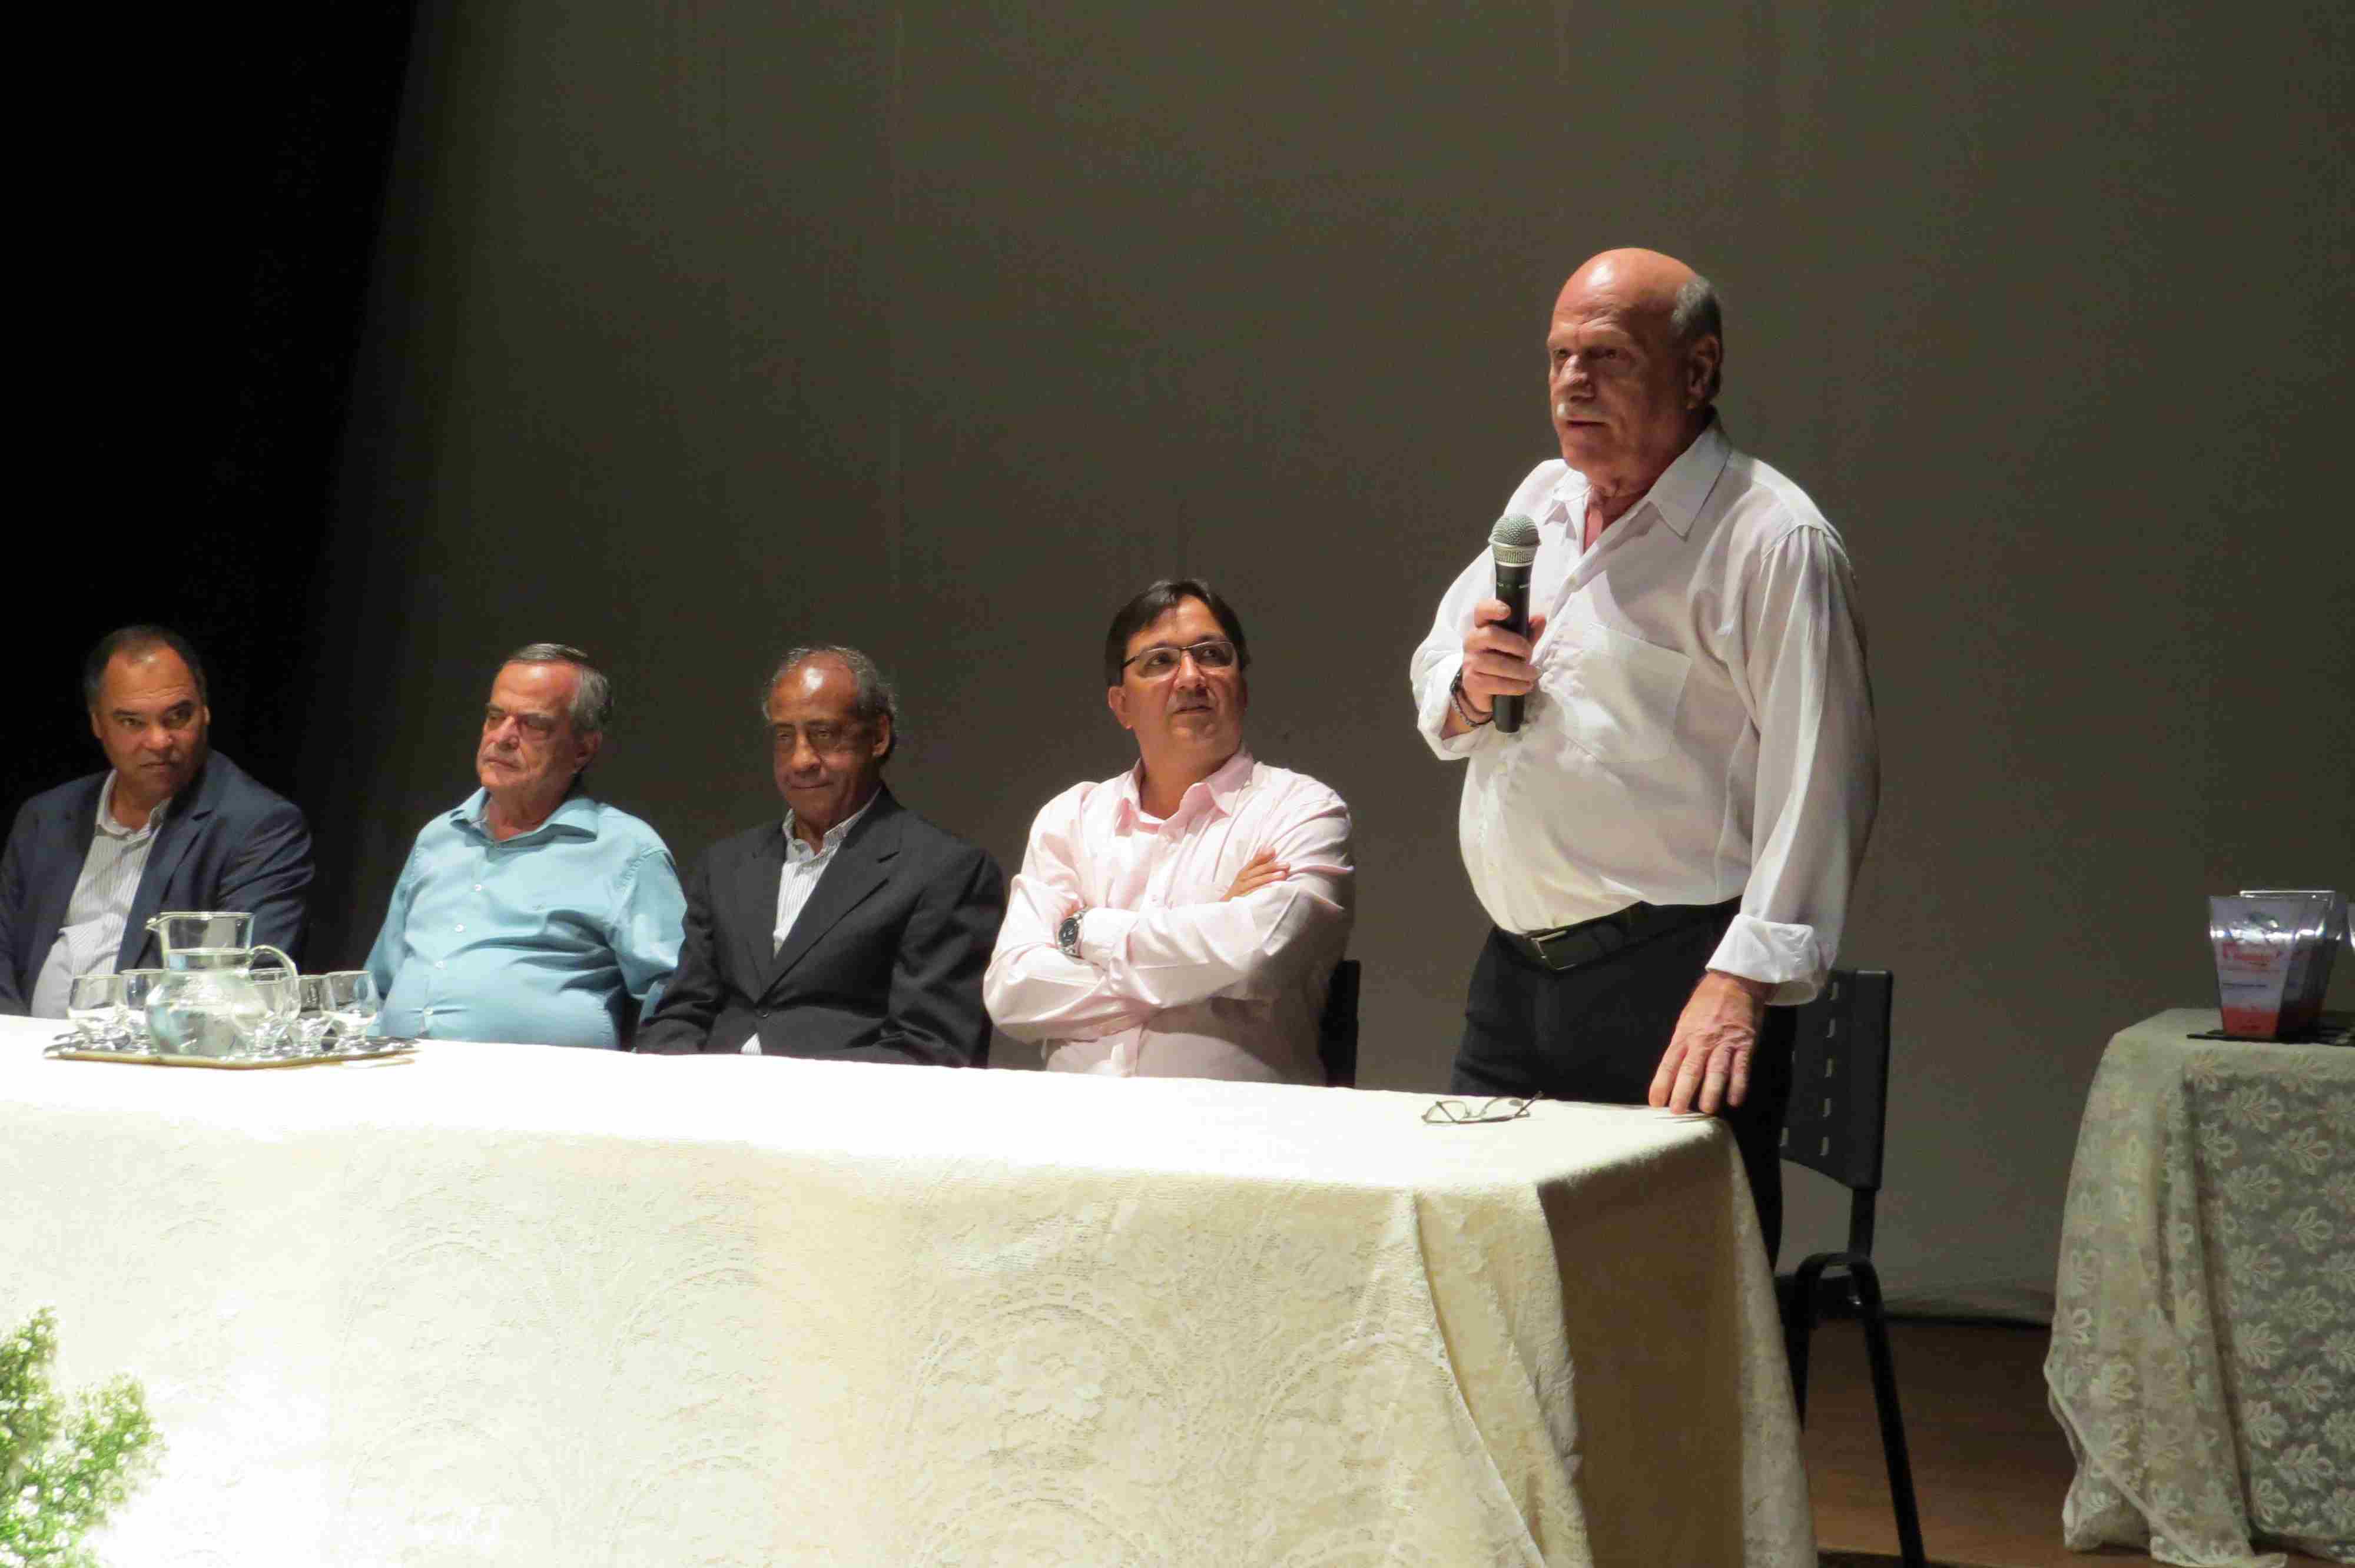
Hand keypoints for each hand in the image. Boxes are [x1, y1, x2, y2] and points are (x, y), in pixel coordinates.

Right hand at [1224, 847, 1288, 900]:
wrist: (1226, 908)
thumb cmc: (1240, 889)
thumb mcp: (1246, 875)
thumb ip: (1257, 862)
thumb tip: (1265, 847)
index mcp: (1244, 872)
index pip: (1254, 862)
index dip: (1263, 856)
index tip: (1273, 850)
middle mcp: (1242, 880)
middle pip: (1257, 871)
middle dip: (1272, 867)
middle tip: (1286, 864)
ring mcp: (1242, 890)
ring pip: (1256, 881)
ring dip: (1269, 877)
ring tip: (1282, 874)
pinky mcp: (1243, 900)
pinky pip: (1254, 894)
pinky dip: (1263, 889)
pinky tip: (1273, 887)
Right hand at [1457, 600, 1549, 714]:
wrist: (1483, 691)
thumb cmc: (1501, 661)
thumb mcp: (1516, 645)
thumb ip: (1528, 633)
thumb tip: (1541, 619)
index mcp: (1482, 627)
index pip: (1481, 611)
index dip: (1492, 608)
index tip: (1507, 611)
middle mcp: (1472, 641)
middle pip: (1491, 635)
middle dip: (1517, 645)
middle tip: (1529, 655)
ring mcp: (1470, 662)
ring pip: (1497, 663)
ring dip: (1521, 670)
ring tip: (1534, 674)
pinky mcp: (1471, 682)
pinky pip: (1496, 683)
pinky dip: (1516, 686)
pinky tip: (1526, 686)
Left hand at [1648, 969, 1771, 1114]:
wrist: (1735, 982)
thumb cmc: (1707, 1002)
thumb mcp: (1686, 1019)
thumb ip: (1681, 1044)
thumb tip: (1673, 1071)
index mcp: (1684, 1035)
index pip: (1669, 1063)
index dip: (1661, 1084)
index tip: (1656, 1102)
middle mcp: (1702, 1041)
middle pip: (1690, 1070)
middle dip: (1682, 1092)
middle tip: (1676, 1112)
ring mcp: (1724, 1043)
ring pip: (1716, 1071)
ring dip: (1711, 1092)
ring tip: (1706, 1110)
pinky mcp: (1745, 1044)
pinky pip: (1741, 1068)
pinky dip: (1738, 1085)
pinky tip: (1734, 1101)